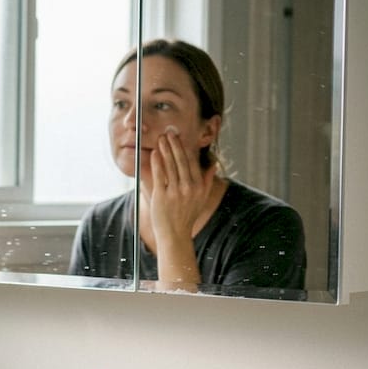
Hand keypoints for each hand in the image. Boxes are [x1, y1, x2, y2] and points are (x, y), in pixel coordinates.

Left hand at [147, 125, 217, 243]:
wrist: (175, 235)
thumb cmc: (186, 217)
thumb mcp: (201, 199)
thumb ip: (207, 181)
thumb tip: (213, 165)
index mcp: (199, 186)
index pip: (191, 162)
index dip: (184, 148)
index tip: (179, 137)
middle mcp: (189, 188)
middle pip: (181, 160)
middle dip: (174, 144)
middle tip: (168, 132)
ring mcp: (175, 192)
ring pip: (170, 165)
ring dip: (165, 149)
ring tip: (160, 139)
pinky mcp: (162, 196)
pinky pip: (159, 175)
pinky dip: (157, 163)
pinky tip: (154, 153)